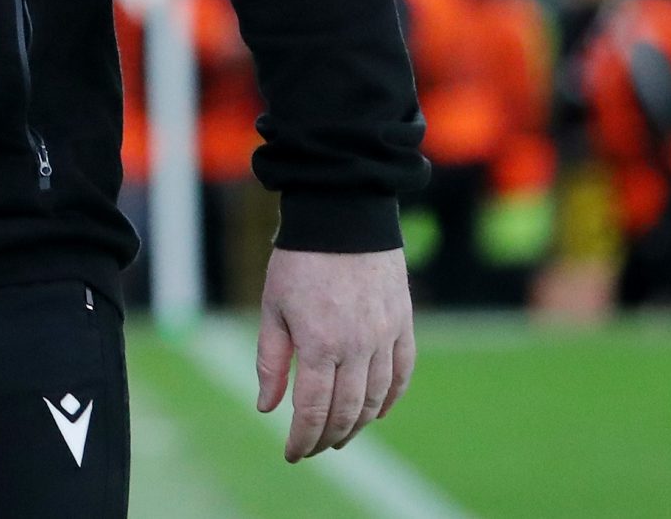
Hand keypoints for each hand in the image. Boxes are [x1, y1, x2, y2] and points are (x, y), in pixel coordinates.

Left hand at [254, 246, 413, 461]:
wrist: (343, 217)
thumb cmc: (298, 261)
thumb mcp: (272, 308)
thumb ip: (271, 361)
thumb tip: (267, 408)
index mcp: (319, 344)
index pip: (313, 409)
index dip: (302, 438)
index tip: (292, 453)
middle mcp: (357, 347)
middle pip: (347, 411)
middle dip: (327, 437)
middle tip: (312, 449)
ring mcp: (385, 337)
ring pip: (377, 399)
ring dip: (359, 424)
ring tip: (339, 437)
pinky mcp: (404, 325)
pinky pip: (402, 374)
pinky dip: (390, 399)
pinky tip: (376, 412)